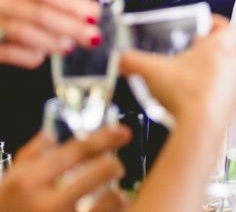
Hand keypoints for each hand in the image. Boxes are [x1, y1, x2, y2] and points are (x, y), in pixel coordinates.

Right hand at [0, 0, 100, 68]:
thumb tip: (83, 15)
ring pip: (21, 29)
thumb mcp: (9, 3)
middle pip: (36, 10)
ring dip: (49, 39)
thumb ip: (36, 7)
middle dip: (69, 24)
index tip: (94, 13)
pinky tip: (39, 58)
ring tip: (69, 47)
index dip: (69, 2)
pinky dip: (24, 54)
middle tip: (93, 36)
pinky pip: (3, 50)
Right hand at [0, 125, 129, 211]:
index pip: (77, 151)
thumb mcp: (9, 182)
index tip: (123, 133)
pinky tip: (110, 211)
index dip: (105, 138)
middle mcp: (45, 204)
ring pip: (108, 202)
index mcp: (28, 182)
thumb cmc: (6, 210)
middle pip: (100, 171)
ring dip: (117, 196)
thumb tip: (51, 133)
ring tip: (115, 195)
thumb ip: (31, 155)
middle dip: (113, 165)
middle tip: (115, 166)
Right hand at [119, 16, 235, 128]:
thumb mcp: (152, 72)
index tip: (204, 25)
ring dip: (219, 66)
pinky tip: (196, 95)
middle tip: (200, 46)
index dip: (216, 23)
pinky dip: (216, 88)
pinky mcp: (231, 105)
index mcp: (220, 48)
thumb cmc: (184, 94)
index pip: (228, 26)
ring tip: (195, 72)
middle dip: (220, 43)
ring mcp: (235, 85)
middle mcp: (232, 64)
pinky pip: (228, 90)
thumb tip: (121, 59)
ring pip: (233, 68)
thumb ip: (133, 62)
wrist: (200, 127)